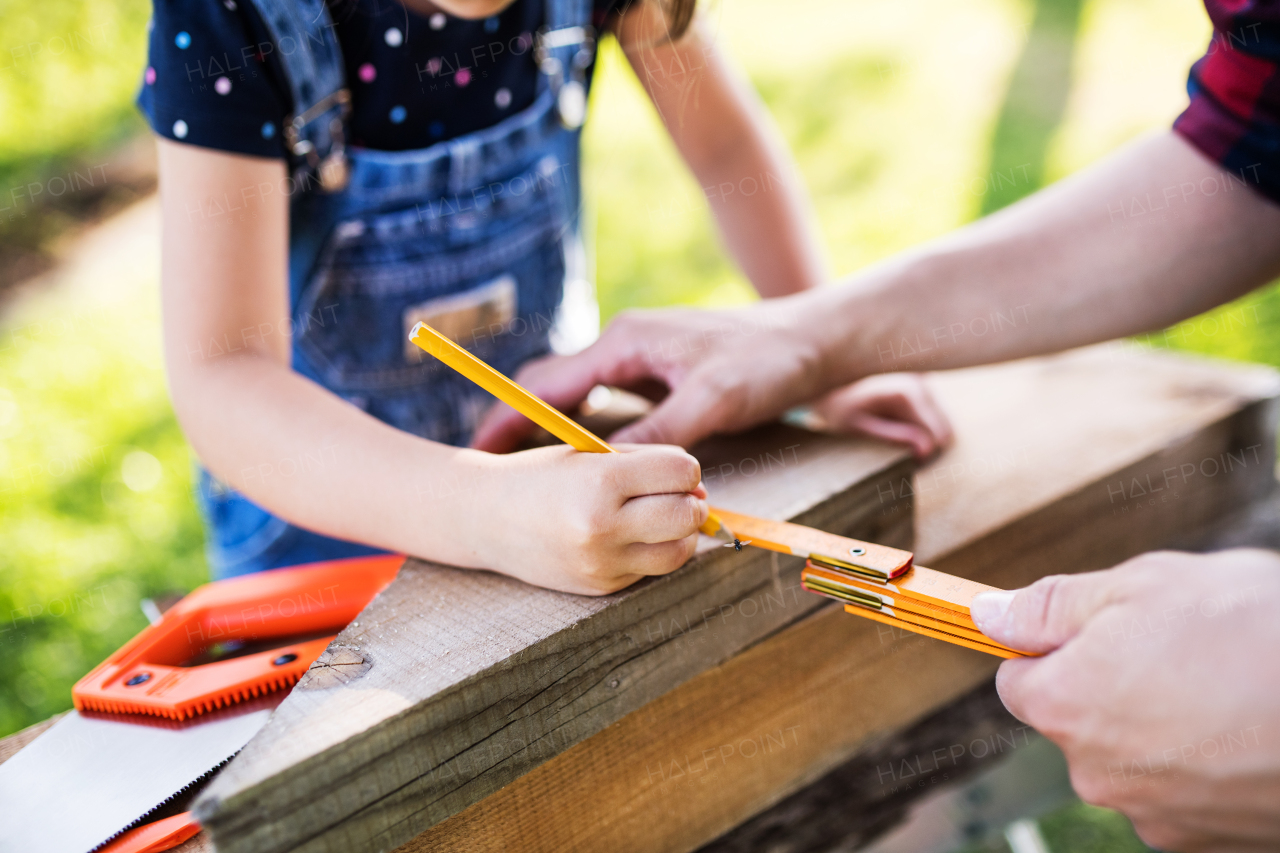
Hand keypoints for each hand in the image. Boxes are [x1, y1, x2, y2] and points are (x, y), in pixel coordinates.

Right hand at [466, 443, 706, 594]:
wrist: (486, 518)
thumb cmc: (544, 476)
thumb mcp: (591, 455)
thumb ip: (647, 464)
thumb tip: (700, 490)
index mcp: (601, 481)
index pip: (682, 474)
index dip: (686, 468)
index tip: (673, 469)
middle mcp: (602, 526)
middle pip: (688, 515)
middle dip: (691, 502)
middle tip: (676, 495)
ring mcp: (602, 563)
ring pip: (679, 552)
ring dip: (680, 533)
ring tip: (660, 517)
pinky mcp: (601, 587)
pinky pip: (651, 570)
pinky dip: (651, 551)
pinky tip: (628, 536)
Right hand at [471, 300, 832, 451]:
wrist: (815, 340)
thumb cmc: (766, 360)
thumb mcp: (713, 399)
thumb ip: (661, 434)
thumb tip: (613, 472)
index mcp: (625, 341)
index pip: (547, 383)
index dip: (509, 418)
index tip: (478, 451)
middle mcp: (624, 348)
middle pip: (551, 389)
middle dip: (516, 425)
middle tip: (483, 467)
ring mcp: (641, 365)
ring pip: (577, 401)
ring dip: (549, 433)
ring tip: (518, 472)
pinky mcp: (659, 382)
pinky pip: (607, 410)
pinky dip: (586, 437)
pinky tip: (580, 467)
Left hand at [806, 374, 952, 459]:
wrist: (827, 385)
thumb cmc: (839, 409)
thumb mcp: (859, 427)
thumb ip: (893, 437)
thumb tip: (927, 450)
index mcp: (907, 391)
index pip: (939, 433)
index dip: (927, 455)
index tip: (911, 465)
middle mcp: (920, 381)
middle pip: (944, 429)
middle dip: (927, 447)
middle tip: (903, 459)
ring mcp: (923, 380)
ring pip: (940, 423)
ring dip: (924, 437)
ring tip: (894, 442)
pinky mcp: (921, 383)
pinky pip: (932, 414)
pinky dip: (920, 425)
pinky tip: (897, 426)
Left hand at [970, 550, 1279, 850]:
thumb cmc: (1253, 632)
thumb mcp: (1142, 585)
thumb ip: (1053, 606)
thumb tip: (989, 617)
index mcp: (1065, 706)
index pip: (1018, 682)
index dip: (1053, 650)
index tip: (1094, 632)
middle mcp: (1097, 775)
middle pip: (1078, 725)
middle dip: (1113, 688)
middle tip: (1182, 650)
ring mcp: (1157, 818)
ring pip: (1136, 762)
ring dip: (1165, 729)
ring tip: (1229, 689)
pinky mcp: (1211, 845)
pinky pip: (1187, 796)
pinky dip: (1209, 768)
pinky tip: (1250, 733)